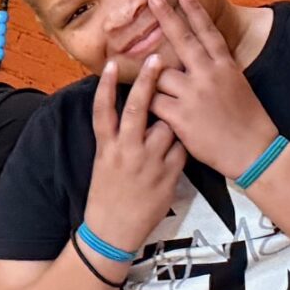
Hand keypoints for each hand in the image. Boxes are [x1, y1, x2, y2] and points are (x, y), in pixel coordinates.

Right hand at [82, 54, 186, 252]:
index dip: (105, 85)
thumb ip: (115, 141)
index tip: (111, 64)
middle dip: (147, 81)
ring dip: (173, 118)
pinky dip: (183, 144)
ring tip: (178, 110)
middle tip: (156, 57)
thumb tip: (127, 117)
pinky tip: (186, 144)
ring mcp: (148, 163)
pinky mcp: (167, 175)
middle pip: (137, 108)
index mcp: (106, 147)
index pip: (103, 110)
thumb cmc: (106, 197)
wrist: (114, 232)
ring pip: (167, 126)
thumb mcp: (103, 165)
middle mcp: (126, 151)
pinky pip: (181, 149)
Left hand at [143, 0, 275, 177]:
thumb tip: (204, 57)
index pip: (208, 32)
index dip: (194, 11)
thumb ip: (219, 70)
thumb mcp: (238, 86)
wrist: (253, 150)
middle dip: (166, 17)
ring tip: (134, 72)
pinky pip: (153, 102)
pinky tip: (141, 105)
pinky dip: (147, 103)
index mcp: (225, 66)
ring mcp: (193, 94)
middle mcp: (209, 75)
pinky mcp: (180, 116)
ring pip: (159, 74)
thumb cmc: (247, 121)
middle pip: (183, 40)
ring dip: (147, 76)